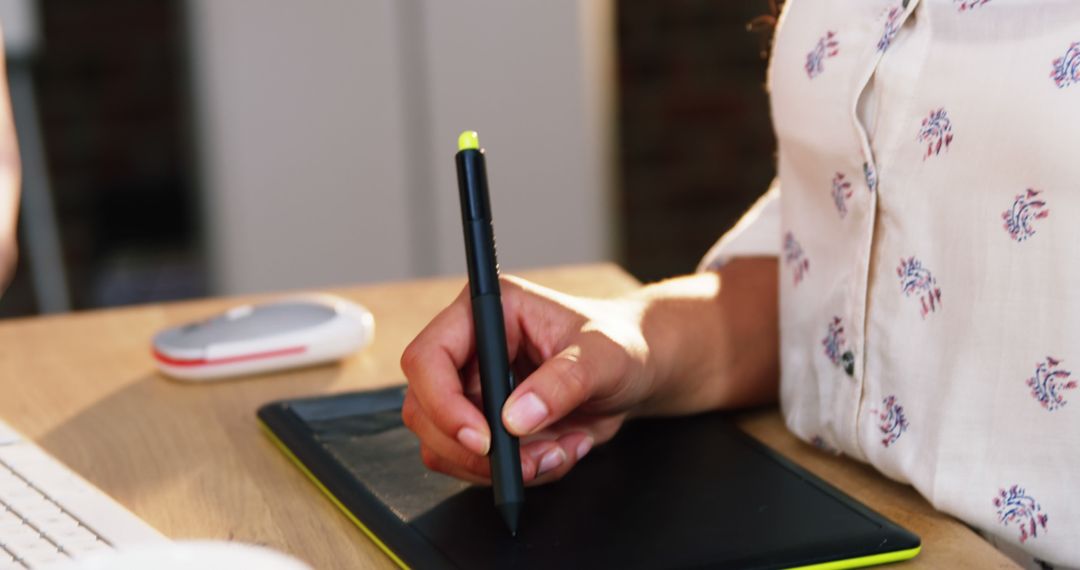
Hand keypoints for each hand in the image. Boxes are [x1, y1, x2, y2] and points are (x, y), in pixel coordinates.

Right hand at [401, 276, 652, 485]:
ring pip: (445, 446)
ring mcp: (473, 388)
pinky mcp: (485, 422)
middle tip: (530, 461)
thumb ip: (562, 383)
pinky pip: (476, 465)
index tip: (484, 439)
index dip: (443, 403)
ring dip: (500, 468)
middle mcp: (471, 348)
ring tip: (558, 453)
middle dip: (475, 450)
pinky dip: (517, 474)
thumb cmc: (621, 344)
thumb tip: (515, 418)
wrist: (637, 369)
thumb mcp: (604, 357)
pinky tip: (559, 451)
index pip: (427, 357)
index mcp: (488, 311)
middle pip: (424, 410)